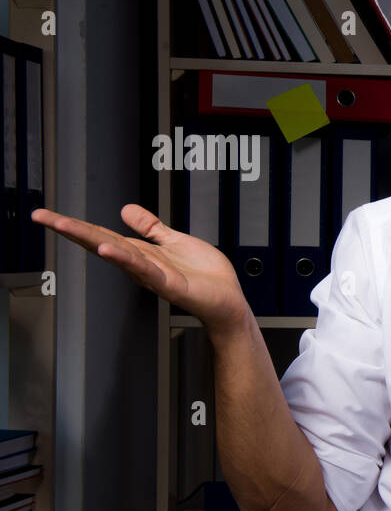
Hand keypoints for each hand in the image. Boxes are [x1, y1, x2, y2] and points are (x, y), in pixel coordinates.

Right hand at [31, 205, 250, 333]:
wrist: (229, 301)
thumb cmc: (206, 276)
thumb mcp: (175, 241)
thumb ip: (151, 227)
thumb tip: (127, 209)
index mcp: (141, 252)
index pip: (101, 234)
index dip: (75, 224)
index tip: (46, 214)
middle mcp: (141, 264)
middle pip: (100, 242)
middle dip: (71, 229)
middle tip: (42, 217)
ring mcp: (153, 275)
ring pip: (117, 254)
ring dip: (91, 240)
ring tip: (66, 227)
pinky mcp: (170, 284)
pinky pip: (145, 270)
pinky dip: (126, 260)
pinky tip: (109, 250)